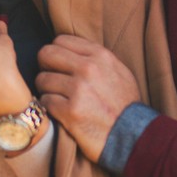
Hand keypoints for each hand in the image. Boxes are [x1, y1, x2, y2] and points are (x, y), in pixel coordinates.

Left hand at [37, 35, 140, 161]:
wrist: (134, 136)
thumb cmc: (126, 105)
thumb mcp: (119, 72)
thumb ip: (96, 58)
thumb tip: (71, 51)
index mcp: (100, 56)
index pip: (60, 40)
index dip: (56, 53)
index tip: (59, 65)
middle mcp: (88, 69)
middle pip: (46, 54)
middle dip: (45, 67)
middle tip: (52, 79)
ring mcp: (78, 90)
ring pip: (42, 79)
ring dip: (46, 90)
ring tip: (58, 98)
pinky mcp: (70, 111)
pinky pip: (45, 101)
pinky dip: (49, 107)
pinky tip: (59, 111)